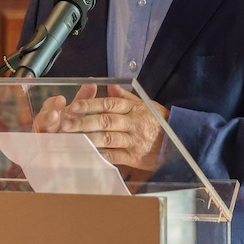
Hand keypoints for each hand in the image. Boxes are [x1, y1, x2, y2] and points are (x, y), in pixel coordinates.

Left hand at [33, 84, 169, 171]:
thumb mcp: (146, 105)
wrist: (179, 144)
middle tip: (65, 124)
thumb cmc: (159, 123)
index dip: (90, 104)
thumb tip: (110, 85)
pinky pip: (114, 156)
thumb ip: (126, 97)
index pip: (109, 104)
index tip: (73, 106)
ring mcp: (133, 141)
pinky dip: (99, 156)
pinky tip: (85, 154)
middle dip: (83, 122)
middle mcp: (133, 123)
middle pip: (104, 121)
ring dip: (87, 139)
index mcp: (134, 109)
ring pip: (107, 139)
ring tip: (70, 139)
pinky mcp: (134, 158)